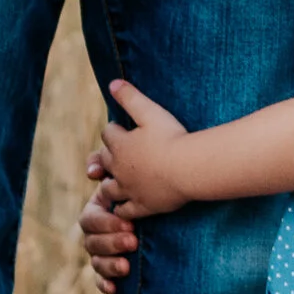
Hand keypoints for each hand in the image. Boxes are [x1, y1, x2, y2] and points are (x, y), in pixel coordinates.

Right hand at [80, 166, 137, 293]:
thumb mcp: (131, 173)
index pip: (89, 219)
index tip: (130, 225)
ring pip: (95, 261)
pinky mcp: (111, 269)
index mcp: (98, 209)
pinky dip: (105, 284)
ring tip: (127, 265)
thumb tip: (92, 172)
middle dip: (111, 243)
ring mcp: (103, 251)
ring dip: (108, 264)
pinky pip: (101, 280)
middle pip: (91, 242)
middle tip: (133, 240)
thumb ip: (109, 165)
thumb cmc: (149, 185)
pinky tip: (115, 288)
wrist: (169, 201)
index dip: (106, 224)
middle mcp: (97, 231)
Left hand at [99, 80, 195, 216]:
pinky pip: (125, 211)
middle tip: (117, 154)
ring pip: (109, 188)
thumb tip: (112, 82)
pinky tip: (123, 208)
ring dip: (109, 184)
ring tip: (113, 183)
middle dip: (108, 156)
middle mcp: (119, 168)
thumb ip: (130, 97)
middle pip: (105, 160)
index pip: (108, 134)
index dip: (115, 130)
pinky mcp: (142, 206)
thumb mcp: (150, 111)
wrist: (188, 168)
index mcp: (120, 144)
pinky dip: (121, 209)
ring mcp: (129, 189)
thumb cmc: (172, 137)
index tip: (122, 128)